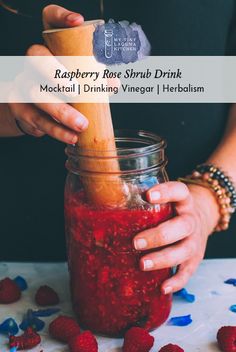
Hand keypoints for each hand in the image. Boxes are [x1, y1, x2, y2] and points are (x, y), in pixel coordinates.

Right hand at [8, 5, 87, 142]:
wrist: (31, 110)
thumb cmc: (59, 91)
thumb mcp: (77, 81)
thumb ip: (94, 79)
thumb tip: (113, 83)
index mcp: (49, 48)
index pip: (48, 19)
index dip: (60, 16)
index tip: (77, 22)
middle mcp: (32, 62)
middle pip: (36, 57)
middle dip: (56, 73)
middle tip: (75, 91)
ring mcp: (23, 84)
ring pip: (36, 93)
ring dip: (61, 112)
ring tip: (81, 125)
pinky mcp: (20, 108)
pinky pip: (37, 119)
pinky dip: (56, 130)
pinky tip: (71, 137)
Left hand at [133, 181, 219, 293]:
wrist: (199, 220)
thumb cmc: (171, 210)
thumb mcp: (163, 200)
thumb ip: (140, 199)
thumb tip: (102, 196)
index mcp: (183, 201)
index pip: (179, 191)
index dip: (166, 193)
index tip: (148, 196)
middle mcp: (191, 220)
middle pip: (182, 226)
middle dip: (158, 235)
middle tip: (136, 242)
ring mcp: (195, 241)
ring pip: (184, 251)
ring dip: (164, 259)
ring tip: (142, 264)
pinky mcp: (195, 259)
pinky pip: (188, 272)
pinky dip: (177, 281)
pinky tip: (162, 287)